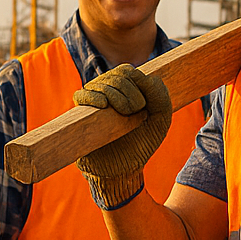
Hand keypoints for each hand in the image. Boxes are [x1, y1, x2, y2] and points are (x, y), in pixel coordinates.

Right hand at [72, 63, 172, 205]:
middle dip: (130, 93)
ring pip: (100, 84)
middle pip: (115, 76)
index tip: (144, 104)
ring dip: (116, 96)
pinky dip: (92, 97)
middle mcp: (106, 91)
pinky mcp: (80, 114)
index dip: (137, 81)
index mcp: (125, 89)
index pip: (126, 70)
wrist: (123, 169)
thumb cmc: (141, 143)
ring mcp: (92, 102)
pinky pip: (81, 96)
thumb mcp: (160, 118)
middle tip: (135, 112)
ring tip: (124, 115)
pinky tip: (103, 105)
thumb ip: (158, 94)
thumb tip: (138, 73)